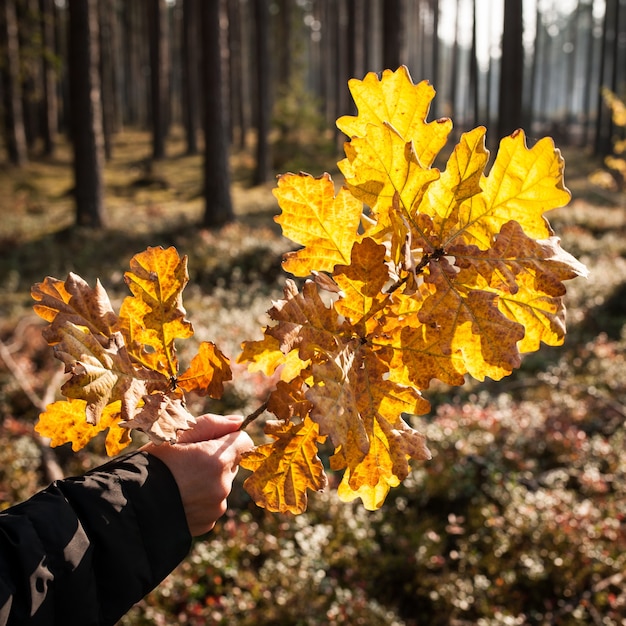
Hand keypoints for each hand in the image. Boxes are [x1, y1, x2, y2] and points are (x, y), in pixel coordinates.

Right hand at [143, 413, 253, 535]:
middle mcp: (223, 485)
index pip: (243, 442)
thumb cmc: (151, 464)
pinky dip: (200, 500)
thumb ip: (212, 425)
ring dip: (208, 481)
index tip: (209, 440)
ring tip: (179, 482)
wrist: (129, 507)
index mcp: (217, 460)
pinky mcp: (208, 524)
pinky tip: (178, 498)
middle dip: (216, 460)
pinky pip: (211, 505)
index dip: (228, 438)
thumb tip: (239, 422)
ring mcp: (216, 507)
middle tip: (187, 461)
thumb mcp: (177, 435)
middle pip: (232, 464)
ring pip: (221, 485)